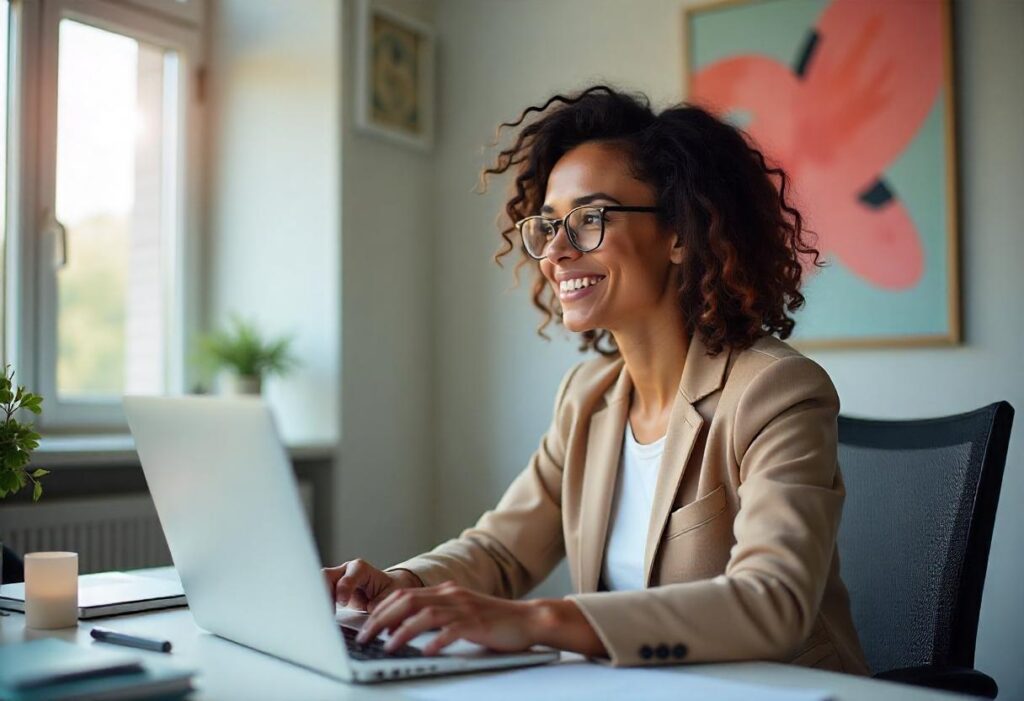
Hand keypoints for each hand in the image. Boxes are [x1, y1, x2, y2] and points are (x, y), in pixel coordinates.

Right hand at [322, 559, 421, 612]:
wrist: (388, 588)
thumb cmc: (389, 591)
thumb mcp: (388, 598)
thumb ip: (377, 605)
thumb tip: (368, 618)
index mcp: (361, 569)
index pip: (348, 575)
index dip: (344, 588)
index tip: (343, 602)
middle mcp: (345, 571)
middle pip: (326, 576)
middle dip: (323, 593)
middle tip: (326, 612)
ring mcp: (336, 580)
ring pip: (318, 585)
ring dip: (318, 601)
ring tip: (322, 617)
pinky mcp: (330, 591)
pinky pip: (318, 596)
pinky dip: (318, 607)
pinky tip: (320, 618)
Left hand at [356, 581, 542, 654]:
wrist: (527, 619)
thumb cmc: (492, 620)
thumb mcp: (460, 611)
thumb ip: (436, 614)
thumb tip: (402, 627)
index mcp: (445, 591)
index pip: (403, 595)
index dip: (381, 610)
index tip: (366, 626)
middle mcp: (451, 595)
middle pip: (407, 601)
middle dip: (381, 619)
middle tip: (365, 637)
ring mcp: (464, 608)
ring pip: (425, 615)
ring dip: (402, 631)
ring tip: (387, 646)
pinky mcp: (477, 623)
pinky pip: (452, 630)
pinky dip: (436, 641)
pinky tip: (426, 652)